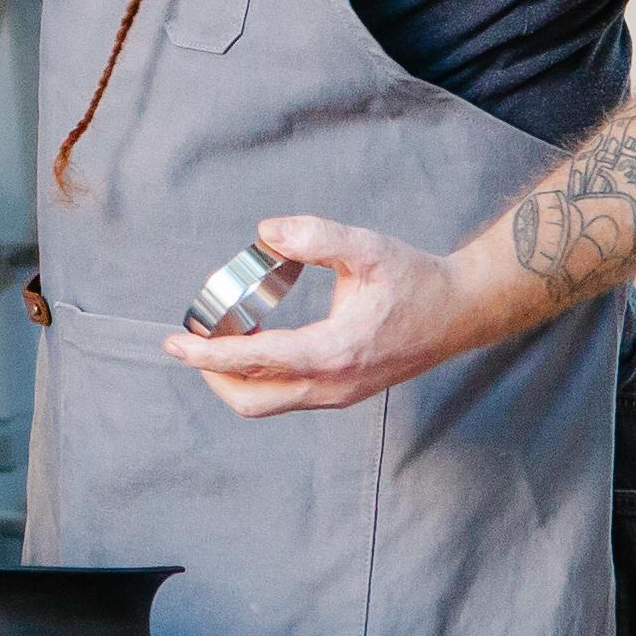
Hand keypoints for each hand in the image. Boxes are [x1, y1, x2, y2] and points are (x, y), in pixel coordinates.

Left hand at [168, 212, 506, 418]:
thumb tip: (264, 232)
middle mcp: (333, 384)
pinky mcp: (343, 392)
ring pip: (267, 403)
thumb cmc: (415, 279)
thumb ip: (315, 236)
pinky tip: (252, 340)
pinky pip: (286, 395)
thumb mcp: (367, 248)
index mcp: (334, 351)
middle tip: (191, 338)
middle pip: (251, 399)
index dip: (208, 353)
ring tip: (218, 336)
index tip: (175, 341)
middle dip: (212, 374)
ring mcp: (339, 394)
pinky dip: (259, 376)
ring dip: (234, 377)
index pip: (254, 362)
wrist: (460, 312)